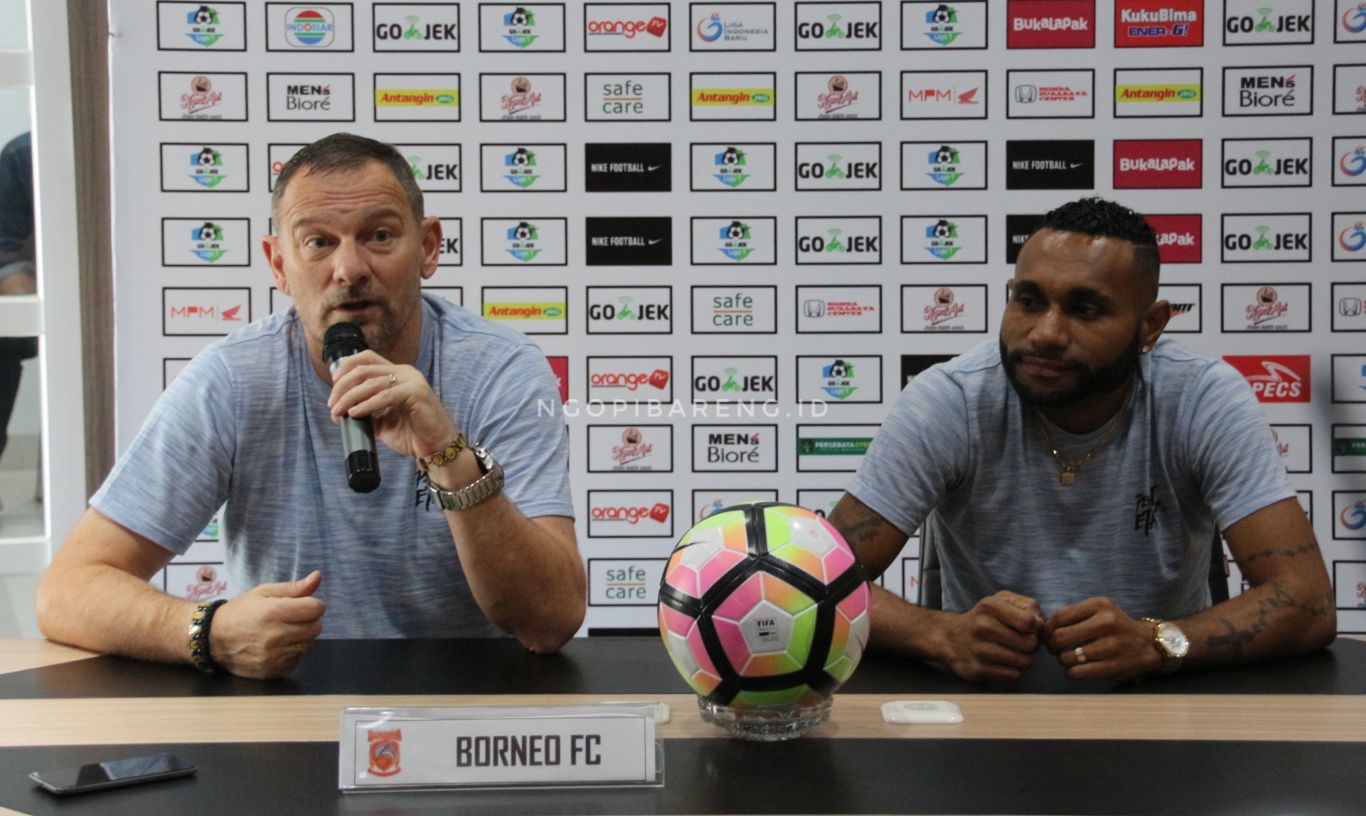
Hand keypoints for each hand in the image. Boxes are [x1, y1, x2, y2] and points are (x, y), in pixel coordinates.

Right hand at [208, 570, 326, 678]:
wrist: (214, 639)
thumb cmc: (241, 611)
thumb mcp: (264, 592)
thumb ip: (294, 587)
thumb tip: (318, 577)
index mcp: (273, 612)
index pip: (315, 609)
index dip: (315, 604)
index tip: (306, 604)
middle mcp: (275, 636)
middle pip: (315, 628)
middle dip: (309, 620)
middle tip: (294, 618)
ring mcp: (273, 657)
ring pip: (308, 645)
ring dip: (302, 637)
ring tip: (285, 631)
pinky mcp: (272, 671)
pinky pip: (297, 660)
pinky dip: (292, 652)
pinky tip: (278, 645)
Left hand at [326, 350, 460, 460]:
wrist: (436, 448)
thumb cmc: (413, 434)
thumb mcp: (383, 421)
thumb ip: (366, 411)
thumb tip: (340, 412)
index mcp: (398, 374)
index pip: (367, 358)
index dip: (346, 367)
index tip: (333, 384)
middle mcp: (405, 372)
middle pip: (364, 369)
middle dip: (343, 386)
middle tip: (332, 404)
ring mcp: (412, 381)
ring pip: (372, 382)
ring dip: (350, 397)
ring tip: (339, 412)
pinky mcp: (417, 393)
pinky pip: (384, 396)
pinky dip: (366, 405)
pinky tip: (355, 413)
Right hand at [938, 590, 1043, 681]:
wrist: (948, 637)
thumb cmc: (981, 618)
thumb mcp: (999, 600)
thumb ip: (1025, 605)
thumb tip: (1041, 623)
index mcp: (989, 606)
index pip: (1029, 622)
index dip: (1035, 627)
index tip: (1027, 628)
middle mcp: (982, 628)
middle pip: (1030, 644)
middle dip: (1032, 644)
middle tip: (1022, 642)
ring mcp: (979, 650)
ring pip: (1024, 662)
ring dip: (1024, 659)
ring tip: (1014, 653)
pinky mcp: (978, 670)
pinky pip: (1013, 675)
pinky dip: (1014, 670)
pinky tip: (1004, 663)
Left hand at [1044, 597, 1161, 680]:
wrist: (1149, 644)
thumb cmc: (1116, 626)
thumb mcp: (1099, 610)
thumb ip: (1073, 614)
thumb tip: (1042, 626)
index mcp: (1099, 605)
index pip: (1058, 617)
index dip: (1047, 629)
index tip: (1048, 635)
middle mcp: (1106, 623)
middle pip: (1059, 637)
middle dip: (1052, 646)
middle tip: (1055, 649)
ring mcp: (1111, 646)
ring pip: (1067, 657)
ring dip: (1062, 660)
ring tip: (1067, 658)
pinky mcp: (1113, 667)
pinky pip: (1078, 672)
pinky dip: (1070, 673)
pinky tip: (1075, 669)